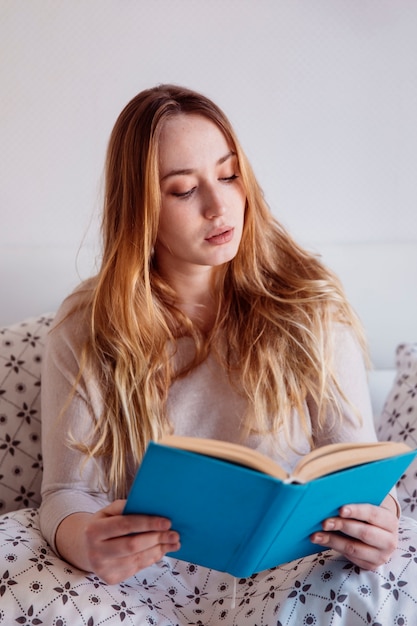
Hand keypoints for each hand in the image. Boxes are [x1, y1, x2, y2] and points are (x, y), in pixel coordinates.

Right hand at [56, 500, 180, 583]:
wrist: (86, 548)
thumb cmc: (104, 524)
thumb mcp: (108, 511)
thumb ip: (124, 507)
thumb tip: (150, 506)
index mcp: (94, 530)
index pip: (124, 525)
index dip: (147, 523)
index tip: (167, 521)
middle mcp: (96, 551)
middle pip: (132, 545)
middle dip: (156, 538)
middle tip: (175, 533)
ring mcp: (103, 568)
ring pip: (137, 559)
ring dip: (159, 550)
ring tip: (173, 542)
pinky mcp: (111, 579)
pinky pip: (137, 568)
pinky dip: (152, 558)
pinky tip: (162, 550)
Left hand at [310, 496, 398, 569]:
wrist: (378, 535)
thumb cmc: (367, 517)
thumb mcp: (367, 509)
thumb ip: (355, 503)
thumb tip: (332, 497)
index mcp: (390, 521)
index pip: (372, 514)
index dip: (356, 511)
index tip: (340, 509)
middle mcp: (389, 541)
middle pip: (363, 533)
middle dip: (342, 526)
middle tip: (324, 522)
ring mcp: (381, 556)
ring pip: (353, 548)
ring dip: (332, 540)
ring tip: (316, 534)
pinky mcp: (370, 566)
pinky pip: (349, 557)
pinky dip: (332, 547)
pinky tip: (321, 540)